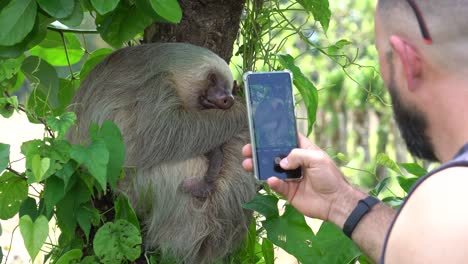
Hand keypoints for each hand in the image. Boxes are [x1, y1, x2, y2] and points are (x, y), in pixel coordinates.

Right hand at [242, 133, 359, 222]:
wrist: (336, 202)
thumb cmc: (330, 177)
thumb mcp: (317, 159)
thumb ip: (298, 155)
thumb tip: (281, 162)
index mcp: (304, 151)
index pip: (287, 139)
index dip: (276, 135)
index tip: (261, 132)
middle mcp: (296, 163)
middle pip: (274, 155)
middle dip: (260, 152)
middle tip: (247, 150)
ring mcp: (291, 177)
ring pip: (271, 170)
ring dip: (259, 166)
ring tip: (247, 163)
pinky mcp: (288, 191)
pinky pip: (277, 185)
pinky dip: (272, 182)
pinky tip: (270, 180)